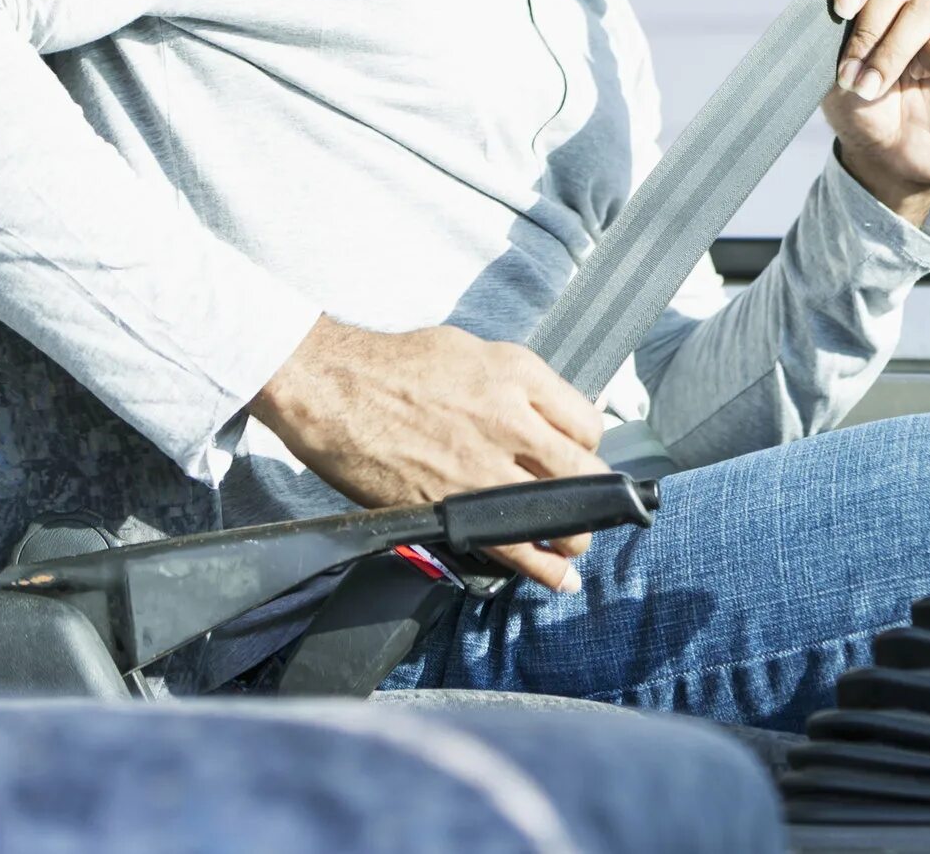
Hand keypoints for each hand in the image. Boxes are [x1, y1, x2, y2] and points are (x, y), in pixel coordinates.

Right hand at [251, 316, 607, 591]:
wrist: (334, 388)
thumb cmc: (399, 365)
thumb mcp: (475, 351)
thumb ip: (518, 385)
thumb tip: (547, 415)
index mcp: (518, 377)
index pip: (587, 424)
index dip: (590, 447)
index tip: (581, 458)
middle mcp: (510, 422)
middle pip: (583, 472)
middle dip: (595, 496)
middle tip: (591, 508)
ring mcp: (480, 469)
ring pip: (554, 514)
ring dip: (573, 536)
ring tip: (574, 547)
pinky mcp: (448, 507)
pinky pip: (507, 544)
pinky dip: (539, 567)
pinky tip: (557, 579)